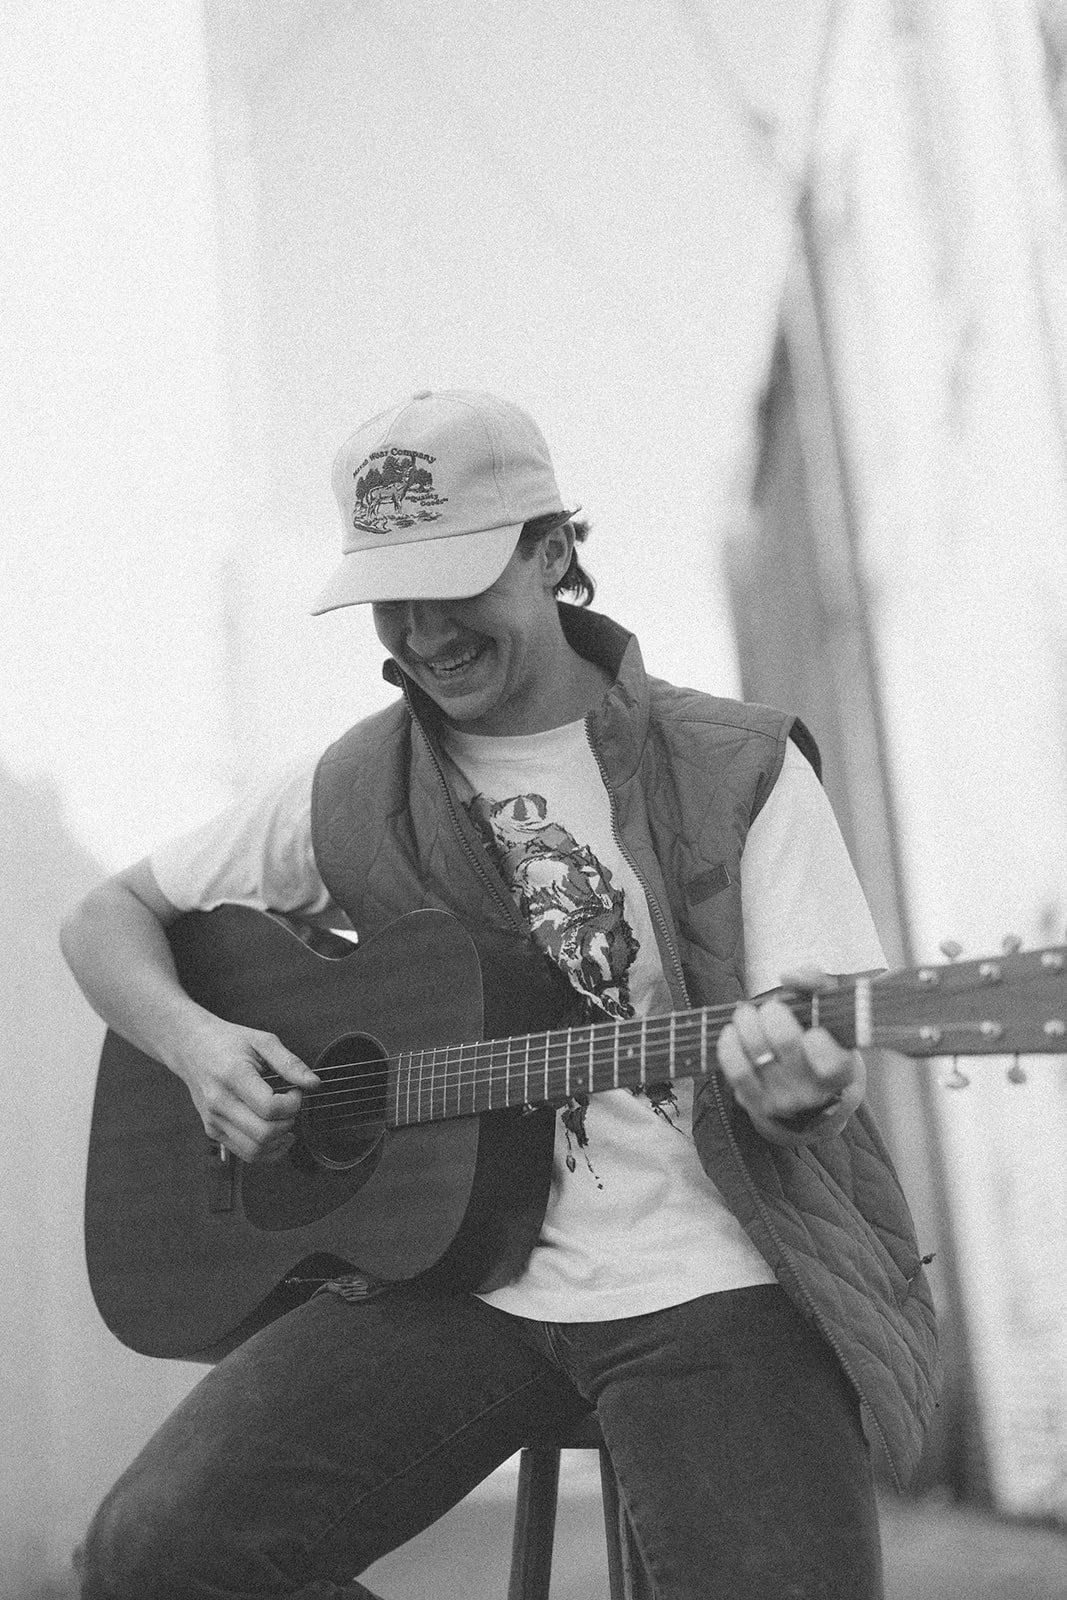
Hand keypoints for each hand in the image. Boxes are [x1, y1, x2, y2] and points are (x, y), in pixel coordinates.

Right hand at [170, 1015, 319, 1162]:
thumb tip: (313, 1083)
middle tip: (291, 1105)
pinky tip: (276, 1134)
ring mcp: (214, 1120)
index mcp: (233, 1076)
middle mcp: (220, 1102)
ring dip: (279, 1140)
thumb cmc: (227, 1042)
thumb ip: (290, 1063)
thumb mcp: (262, 1041)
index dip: (293, 1103)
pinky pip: (245, 1153)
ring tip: (284, 1120)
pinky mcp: (212, 1131)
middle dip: (288, 1122)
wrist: (191, 1047)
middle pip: (264, 1134)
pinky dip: (267, 1150)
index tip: (295, 1091)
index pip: (270, 1108)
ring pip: (255, 1150)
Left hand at [717, 968, 864, 1143]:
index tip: (811, 1029)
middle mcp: (814, 1091)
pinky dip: (729, 1043)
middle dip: (771, 1012)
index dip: (818, 1043)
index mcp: (841, 1071)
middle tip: (771, 1007)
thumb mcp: (826, 1011)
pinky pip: (736, 1069)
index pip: (831, 1064)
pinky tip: (732, 1031)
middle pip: (784, 1041)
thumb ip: (816, 983)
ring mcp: (784, 1101)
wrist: (801, 1088)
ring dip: (746, 1022)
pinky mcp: (756, 1104)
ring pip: (756, 1051)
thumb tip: (790, 976)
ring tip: (747, 1014)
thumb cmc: (815, 1037)